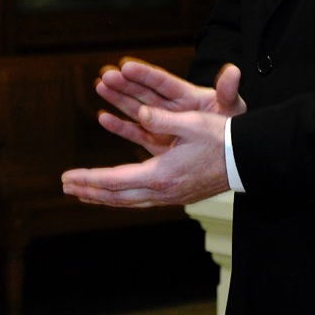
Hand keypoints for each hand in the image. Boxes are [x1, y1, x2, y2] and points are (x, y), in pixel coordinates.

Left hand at [61, 59, 238, 208]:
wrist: (247, 161)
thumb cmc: (222, 139)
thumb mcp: (193, 123)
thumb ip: (163, 119)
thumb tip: (141, 113)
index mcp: (162, 175)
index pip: (114, 180)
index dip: (89, 178)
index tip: (67, 177)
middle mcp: (163, 191)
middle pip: (116, 196)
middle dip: (89, 190)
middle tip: (66, 186)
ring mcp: (170, 197)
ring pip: (128, 201)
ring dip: (103, 196)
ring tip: (84, 192)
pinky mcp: (177, 195)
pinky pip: (140, 199)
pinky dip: (122, 196)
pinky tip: (116, 192)